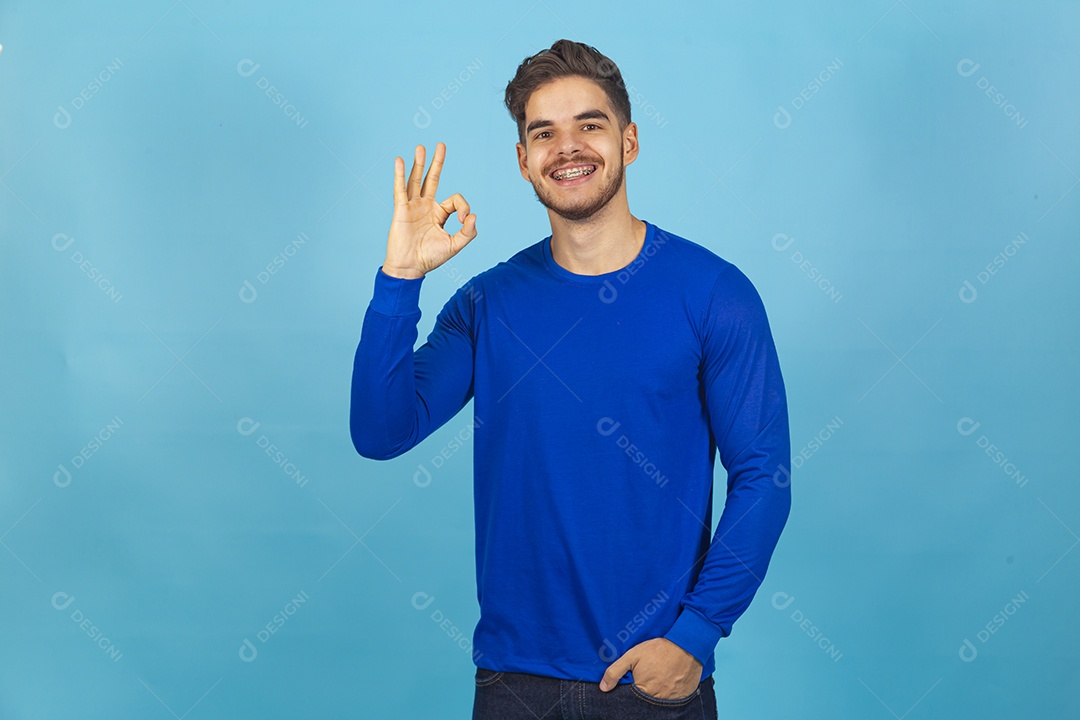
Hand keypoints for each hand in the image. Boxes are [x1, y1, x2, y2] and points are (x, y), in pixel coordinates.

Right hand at [382, 142, 476, 278]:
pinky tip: (399, 160)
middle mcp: (426, 206)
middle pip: (432, 179)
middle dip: (437, 162)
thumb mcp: (454, 246)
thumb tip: (473, 216)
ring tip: (421, 147)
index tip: (464, 219)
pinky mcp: (401, 209)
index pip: (455, 199)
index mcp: (439, 214)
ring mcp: (413, 206)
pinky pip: (400, 189)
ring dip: (419, 163)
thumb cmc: (430, 258)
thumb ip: (467, 232)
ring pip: (416, 180)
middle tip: (441, 145)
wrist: (410, 268)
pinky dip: (399, 174)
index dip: (463, 206)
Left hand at [598, 637, 702, 698]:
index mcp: (643, 690)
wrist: (686, 645)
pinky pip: (674, 700)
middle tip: (649, 679)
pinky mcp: (683, 696)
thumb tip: (604, 688)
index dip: (631, 692)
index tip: (635, 682)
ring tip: (659, 679)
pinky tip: (669, 681)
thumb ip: (615, 671)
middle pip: (645, 701)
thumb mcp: (632, 655)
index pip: (632, 699)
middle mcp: (657, 698)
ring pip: (659, 702)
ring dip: (657, 693)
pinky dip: (670, 694)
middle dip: (644, 692)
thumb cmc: (658, 650)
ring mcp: (671, 699)